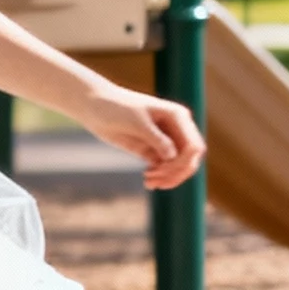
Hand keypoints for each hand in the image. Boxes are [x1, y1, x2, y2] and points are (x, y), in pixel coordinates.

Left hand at [82, 85, 204, 190]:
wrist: (95, 107)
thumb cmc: (116, 108)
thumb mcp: (137, 122)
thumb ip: (156, 138)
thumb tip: (173, 156)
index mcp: (178, 116)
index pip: (193, 146)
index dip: (184, 163)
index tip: (162, 169)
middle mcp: (176, 128)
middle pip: (189, 159)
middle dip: (176, 173)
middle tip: (153, 179)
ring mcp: (165, 140)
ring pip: (178, 166)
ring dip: (168, 178)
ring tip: (148, 182)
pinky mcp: (152, 150)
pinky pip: (164, 168)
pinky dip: (160, 177)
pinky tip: (147, 181)